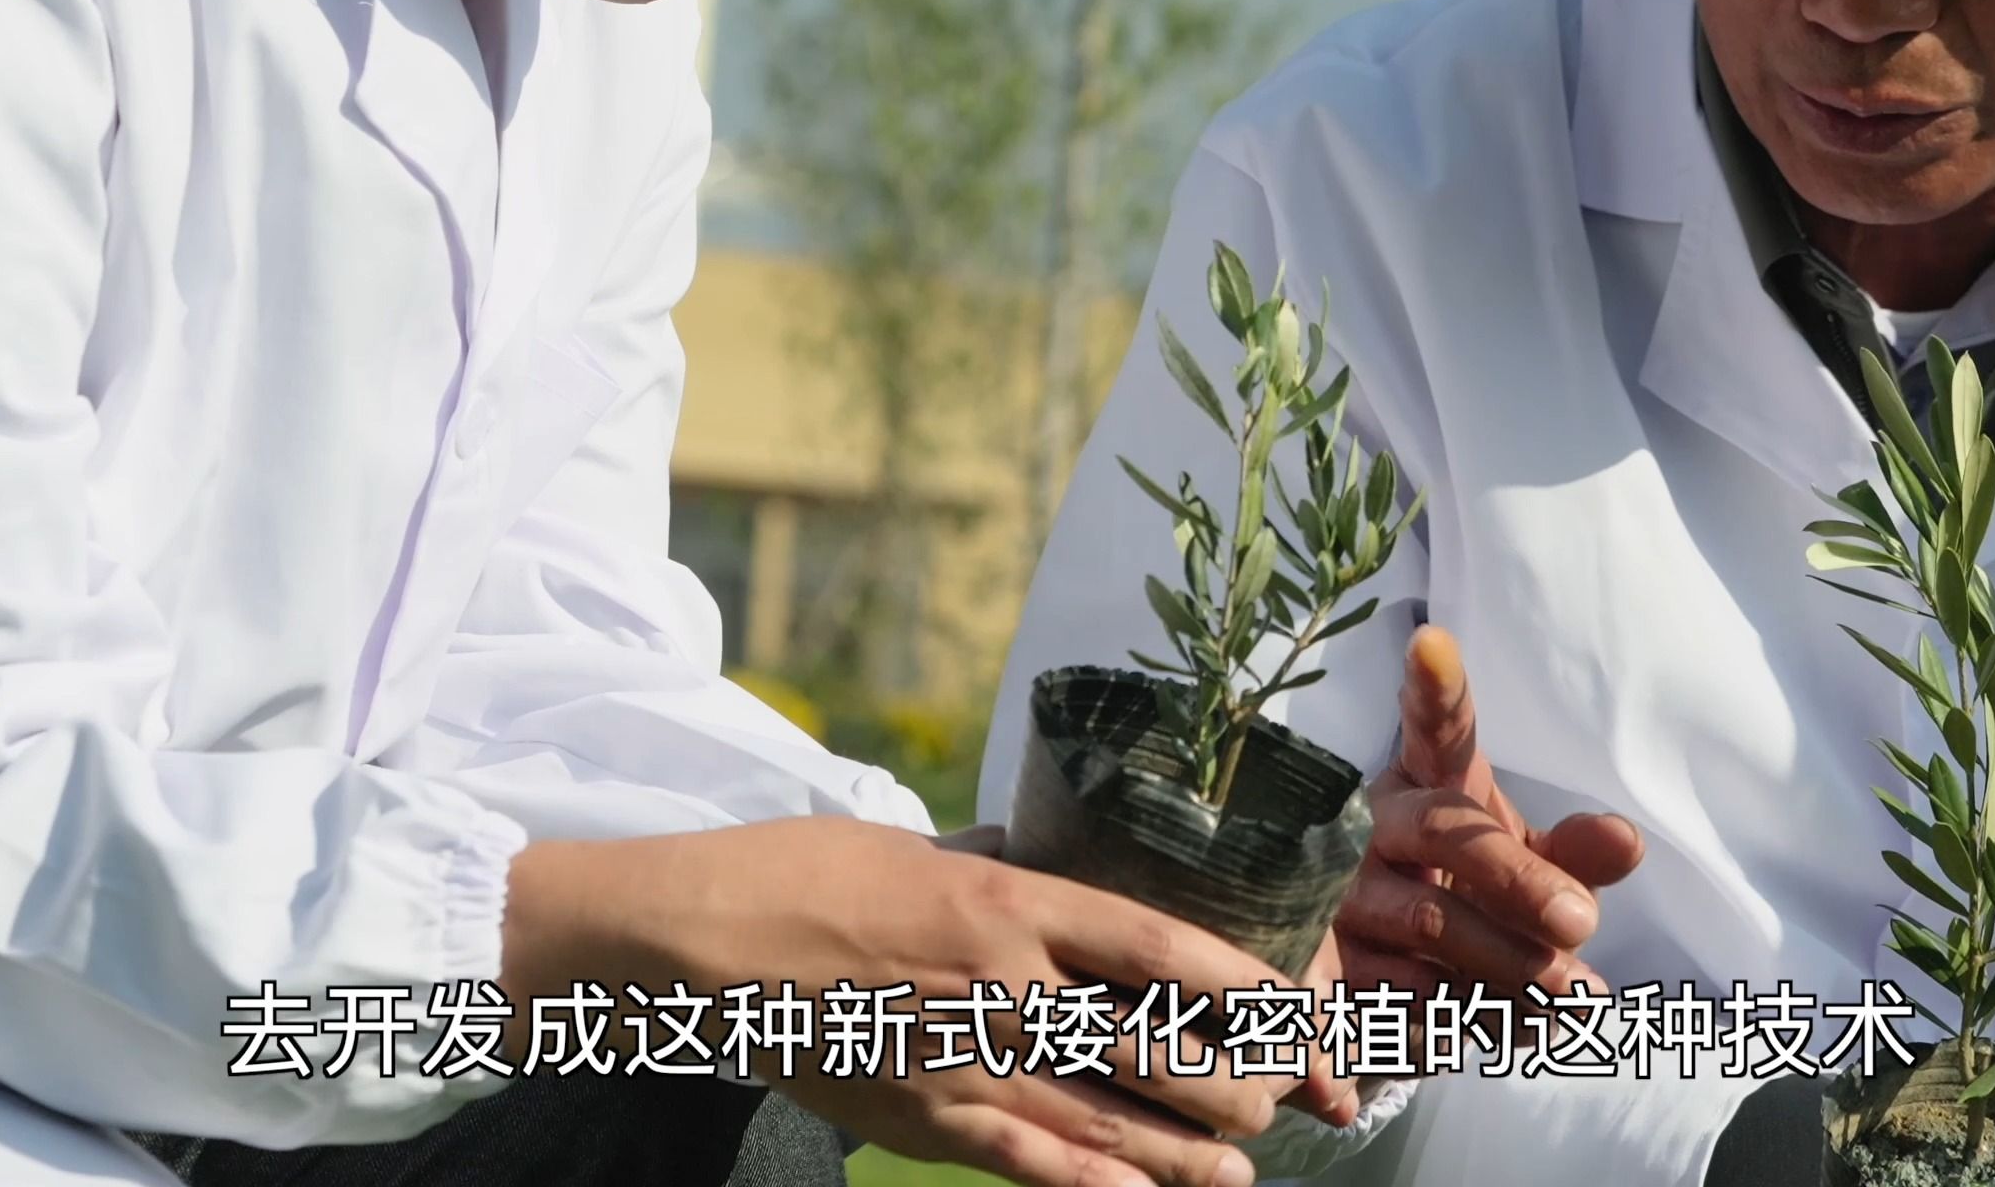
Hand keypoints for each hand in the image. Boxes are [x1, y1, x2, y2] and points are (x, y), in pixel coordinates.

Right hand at [508, 817, 1354, 1186]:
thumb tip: (1043, 850)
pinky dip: (1093, 1186)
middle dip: (1231, 1080)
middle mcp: (1002, 984)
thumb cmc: (802, 873)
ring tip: (1242, 1163)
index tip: (1294, 1004)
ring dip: (1183, 1148)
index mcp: (1006, 898)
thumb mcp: (916, 843)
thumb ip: (993, 859)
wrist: (699, 941)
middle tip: (1279, 1094)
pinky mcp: (923, 1117)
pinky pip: (1027, 1162)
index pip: (1156, 943)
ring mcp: (964, 1060)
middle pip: (1151, 1046)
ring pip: (1104, 1119)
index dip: (1239, 981)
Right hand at [1332, 625, 1644, 1000]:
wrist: (1383, 987)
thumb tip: (1627, 840)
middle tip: (1583, 922)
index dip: (1434, 689)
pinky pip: (1402, 994)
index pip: (1435, 728)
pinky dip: (1470, 1016)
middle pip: (1441, 832)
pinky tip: (1519, 1026)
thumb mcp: (1526, 871)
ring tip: (1577, 998)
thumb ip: (1574, 857)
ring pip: (1427, 921)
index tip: (1433, 643)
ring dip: (1511, 966)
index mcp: (1425, 782)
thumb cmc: (1468, 900)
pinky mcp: (1328, 972)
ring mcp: (1340, 896)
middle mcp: (1372, 828)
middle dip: (1517, 878)